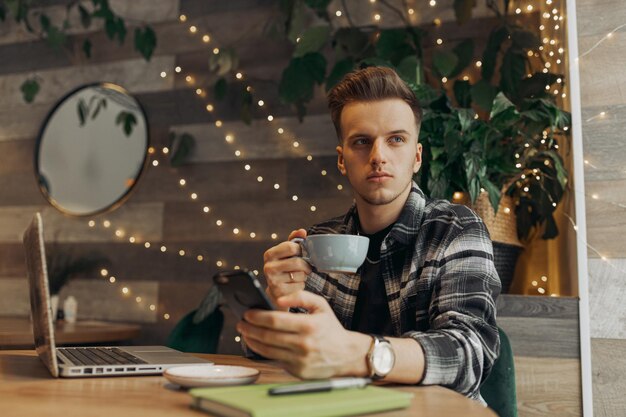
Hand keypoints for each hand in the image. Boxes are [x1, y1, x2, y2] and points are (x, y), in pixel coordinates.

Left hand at [237, 291, 369, 379]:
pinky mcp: (297, 371)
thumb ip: (300, 296)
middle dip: (250, 328)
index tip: (247, 312)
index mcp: (309, 326)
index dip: (257, 316)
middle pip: (267, 336)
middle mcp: (304, 344)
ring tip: (245, 332)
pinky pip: (275, 360)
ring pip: (267, 350)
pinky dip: (262, 352)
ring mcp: (300, 360)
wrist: (346, 354)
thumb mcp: (321, 305)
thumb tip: (278, 299)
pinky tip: (257, 343)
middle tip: (241, 322)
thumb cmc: (330, 328)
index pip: (275, 320)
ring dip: (252, 340)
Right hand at [263, 229, 311, 306]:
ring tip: (297, 276)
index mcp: (269, 254)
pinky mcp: (280, 292)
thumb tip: (302, 231)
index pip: (291, 246)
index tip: (300, 254)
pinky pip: (299, 286)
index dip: (300, 250)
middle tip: (305, 268)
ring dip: (303, 276)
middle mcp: (268, 267)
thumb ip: (294, 240)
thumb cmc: (285, 268)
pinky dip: (301, 285)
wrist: (277, 291)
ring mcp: (273, 280)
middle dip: (305, 266)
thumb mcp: (287, 253)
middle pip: (297, 262)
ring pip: (300, 275)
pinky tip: (295, 285)